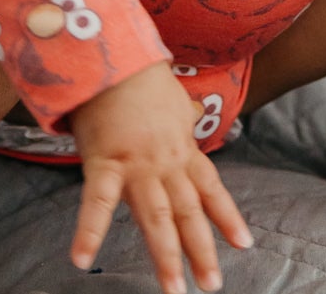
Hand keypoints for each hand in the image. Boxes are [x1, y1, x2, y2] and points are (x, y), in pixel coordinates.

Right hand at [67, 60, 253, 292]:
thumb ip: (184, 116)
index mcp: (181, 149)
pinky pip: (97, 202)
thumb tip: (197, 114)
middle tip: (212, 285)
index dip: (227, 216)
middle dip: (201, 250)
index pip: (210, 188)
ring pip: (155, 217)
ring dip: (166, 256)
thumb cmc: (140, 79)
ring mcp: (136, 165)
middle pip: (188, 211)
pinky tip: (81, 260)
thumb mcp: (172, 99)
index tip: (244, 245)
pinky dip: (89, 231)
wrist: (116, 56)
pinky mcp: (104, 163)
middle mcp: (165, 162)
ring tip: (174, 290)